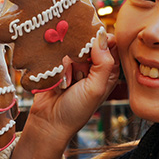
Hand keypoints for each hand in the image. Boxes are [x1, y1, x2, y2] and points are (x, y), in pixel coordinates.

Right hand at [1, 32, 118, 158]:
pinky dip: (56, 62)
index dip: (102, 40)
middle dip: (82, 51)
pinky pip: (57, 52)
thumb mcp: (96, 88)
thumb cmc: (76, 111)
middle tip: (80, 70)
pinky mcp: (57, 64)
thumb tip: (102, 37)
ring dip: (68, 61)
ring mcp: (74, 64)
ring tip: (67, 81)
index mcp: (107, 70)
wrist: (48, 122)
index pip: (110, 45)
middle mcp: (92, 65)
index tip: (93, 44)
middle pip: (90, 42)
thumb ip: (103, 63)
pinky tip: (58, 78)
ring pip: (72, 46)